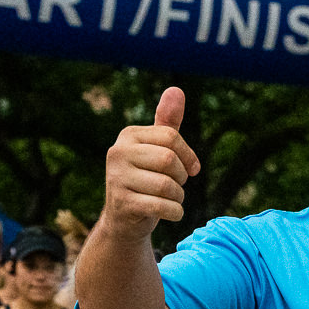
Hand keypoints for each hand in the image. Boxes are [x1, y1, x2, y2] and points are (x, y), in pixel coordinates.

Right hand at [103, 87, 200, 238]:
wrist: (125, 219)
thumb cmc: (146, 180)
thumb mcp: (156, 149)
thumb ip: (167, 123)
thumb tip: (176, 90)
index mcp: (128, 135)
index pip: (171, 137)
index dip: (189, 155)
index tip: (191, 169)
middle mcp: (118, 153)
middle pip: (170, 160)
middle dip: (182, 178)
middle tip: (176, 186)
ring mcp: (117, 178)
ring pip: (168, 186)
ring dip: (179, 197)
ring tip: (170, 199)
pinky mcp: (123, 203)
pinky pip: (163, 206)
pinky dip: (175, 212)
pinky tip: (171, 213)